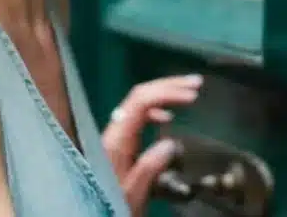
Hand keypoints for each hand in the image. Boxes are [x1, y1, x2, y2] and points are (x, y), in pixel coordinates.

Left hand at [101, 74, 202, 215]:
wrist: (91, 215)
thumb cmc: (112, 205)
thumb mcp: (133, 193)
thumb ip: (150, 168)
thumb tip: (170, 144)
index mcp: (117, 140)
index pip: (141, 102)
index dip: (167, 93)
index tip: (192, 96)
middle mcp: (114, 132)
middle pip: (140, 94)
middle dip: (168, 86)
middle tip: (195, 83)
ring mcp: (116, 135)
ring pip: (139, 102)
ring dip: (163, 93)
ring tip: (188, 92)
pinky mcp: (119, 142)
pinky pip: (137, 115)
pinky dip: (156, 109)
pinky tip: (168, 116)